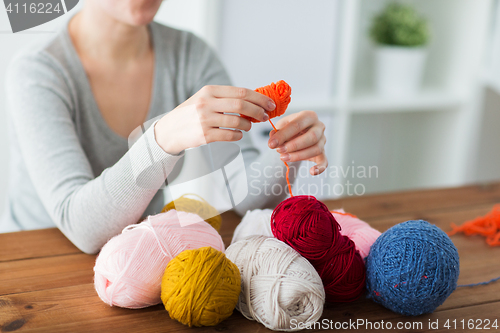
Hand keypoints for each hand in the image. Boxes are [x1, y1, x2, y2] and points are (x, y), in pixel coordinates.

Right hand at [154, 85, 275, 153]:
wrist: (169, 130)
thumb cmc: (191, 114)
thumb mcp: (204, 99)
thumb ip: (225, 98)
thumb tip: (254, 100)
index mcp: (209, 91)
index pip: (240, 92)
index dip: (258, 98)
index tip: (269, 104)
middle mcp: (206, 103)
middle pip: (241, 105)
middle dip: (258, 111)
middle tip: (265, 116)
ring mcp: (205, 120)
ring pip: (237, 122)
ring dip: (248, 125)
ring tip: (248, 126)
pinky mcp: (204, 135)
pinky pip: (230, 135)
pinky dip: (238, 135)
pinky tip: (238, 134)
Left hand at [268, 110, 327, 174]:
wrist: (297, 133)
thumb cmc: (290, 128)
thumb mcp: (281, 126)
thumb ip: (276, 131)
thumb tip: (273, 138)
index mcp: (309, 116)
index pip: (297, 125)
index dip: (283, 135)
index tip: (271, 144)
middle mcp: (319, 126)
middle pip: (311, 137)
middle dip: (293, 145)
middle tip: (279, 151)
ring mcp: (323, 140)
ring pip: (316, 149)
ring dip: (299, 156)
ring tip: (284, 158)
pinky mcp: (323, 153)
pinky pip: (324, 162)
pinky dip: (320, 168)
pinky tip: (312, 172)